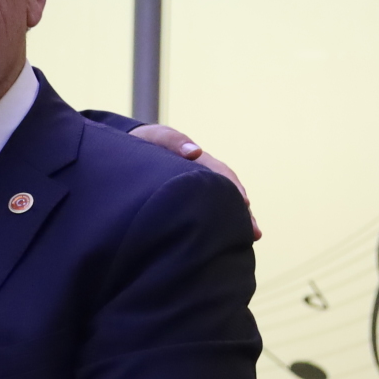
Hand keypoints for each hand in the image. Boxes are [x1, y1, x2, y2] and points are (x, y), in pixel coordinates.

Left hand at [129, 124, 260, 239]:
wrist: (125, 152)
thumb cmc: (141, 144)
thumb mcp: (154, 138)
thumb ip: (172, 141)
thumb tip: (194, 151)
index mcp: (196, 160)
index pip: (221, 174)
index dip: (232, 188)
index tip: (244, 203)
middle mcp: (201, 175)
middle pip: (227, 193)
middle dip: (242, 211)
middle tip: (254, 232)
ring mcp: (194, 190)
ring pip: (220, 205)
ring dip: (235, 220)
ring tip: (250, 239)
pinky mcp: (185, 202)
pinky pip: (206, 212)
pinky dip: (218, 224)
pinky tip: (227, 240)